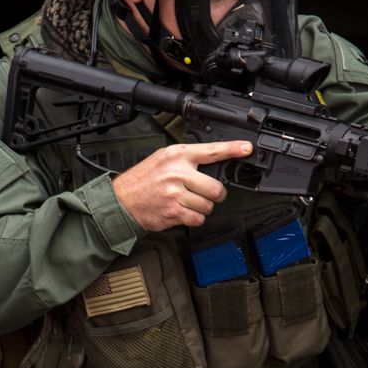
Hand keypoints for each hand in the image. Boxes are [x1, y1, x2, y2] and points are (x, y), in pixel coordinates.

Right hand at [112, 140, 254, 231]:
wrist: (121, 200)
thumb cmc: (142, 180)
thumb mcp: (162, 159)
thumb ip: (187, 160)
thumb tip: (213, 164)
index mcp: (177, 155)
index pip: (211, 151)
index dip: (233, 149)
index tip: (247, 148)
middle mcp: (178, 173)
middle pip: (216, 187)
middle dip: (216, 195)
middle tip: (208, 195)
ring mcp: (176, 193)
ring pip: (208, 205)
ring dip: (203, 208)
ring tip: (188, 203)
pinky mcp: (174, 212)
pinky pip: (198, 219)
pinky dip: (194, 219)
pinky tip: (183, 212)